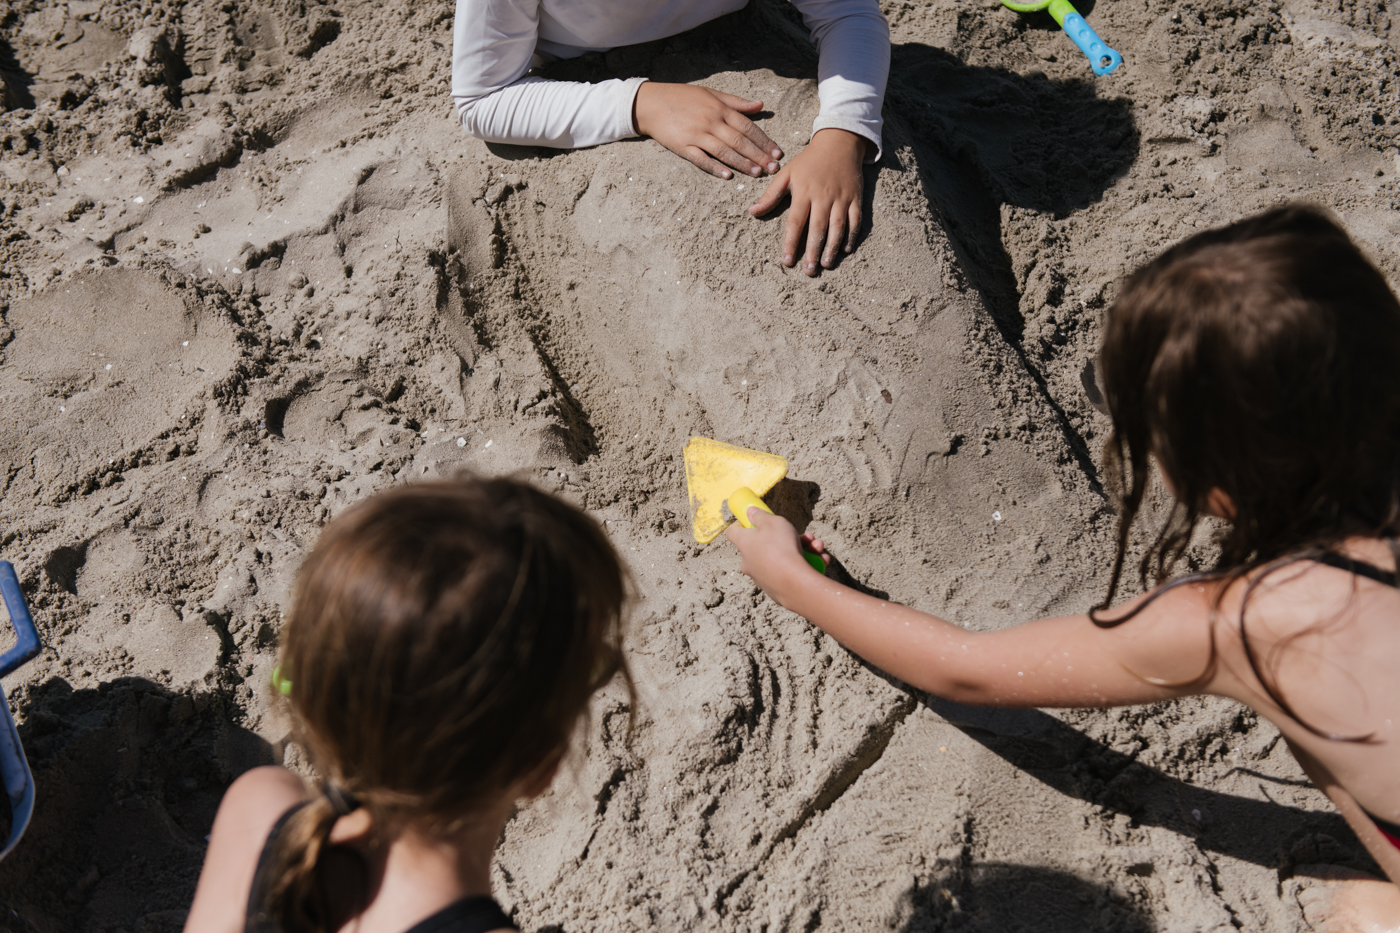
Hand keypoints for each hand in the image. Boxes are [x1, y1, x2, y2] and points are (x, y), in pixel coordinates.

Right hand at [633, 82, 782, 179]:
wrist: (650, 102)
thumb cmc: (682, 96)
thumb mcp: (710, 93)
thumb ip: (736, 102)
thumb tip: (760, 106)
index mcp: (720, 109)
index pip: (748, 126)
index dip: (764, 141)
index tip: (777, 153)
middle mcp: (711, 122)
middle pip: (739, 141)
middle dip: (758, 155)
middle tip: (773, 168)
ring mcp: (696, 135)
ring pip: (724, 151)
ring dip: (742, 163)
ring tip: (757, 173)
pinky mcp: (682, 146)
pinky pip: (701, 159)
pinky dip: (714, 167)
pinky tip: (726, 175)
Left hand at [726, 508, 827, 607]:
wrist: (794, 583)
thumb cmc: (781, 547)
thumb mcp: (773, 522)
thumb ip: (760, 516)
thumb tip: (750, 512)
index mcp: (744, 544)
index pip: (734, 532)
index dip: (741, 524)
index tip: (753, 520)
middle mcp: (749, 562)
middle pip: (765, 545)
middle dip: (786, 538)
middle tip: (803, 535)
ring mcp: (762, 577)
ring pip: (782, 558)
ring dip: (801, 550)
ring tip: (816, 546)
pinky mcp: (775, 589)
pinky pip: (789, 572)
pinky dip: (803, 565)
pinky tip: (820, 560)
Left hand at [750, 128, 867, 274]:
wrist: (839, 143)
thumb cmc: (809, 161)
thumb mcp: (786, 173)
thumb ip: (771, 195)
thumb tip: (752, 211)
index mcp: (804, 192)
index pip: (795, 222)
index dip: (790, 243)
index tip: (787, 261)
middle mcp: (823, 197)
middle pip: (817, 228)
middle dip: (812, 251)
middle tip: (808, 271)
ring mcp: (841, 198)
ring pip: (838, 227)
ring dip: (832, 247)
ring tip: (825, 264)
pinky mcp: (856, 198)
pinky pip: (856, 220)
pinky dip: (852, 235)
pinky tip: (845, 250)